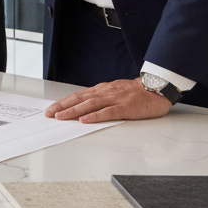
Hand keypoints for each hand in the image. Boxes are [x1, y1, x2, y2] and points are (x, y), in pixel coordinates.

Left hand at [45, 78, 172, 122]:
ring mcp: (115, 99)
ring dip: (73, 111)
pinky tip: (85, 120)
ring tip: (61, 117)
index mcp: (102, 90)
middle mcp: (105, 93)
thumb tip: (84, 108)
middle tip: (49, 114)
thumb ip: (101, 99)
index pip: (78, 96)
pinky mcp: (125, 108)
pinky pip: (108, 112)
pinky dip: (95, 116)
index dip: (63, 102)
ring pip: (90, 105)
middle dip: (62, 107)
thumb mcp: (114, 92)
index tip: (51, 109)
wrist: (157, 88)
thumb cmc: (137, 93)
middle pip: (80, 99)